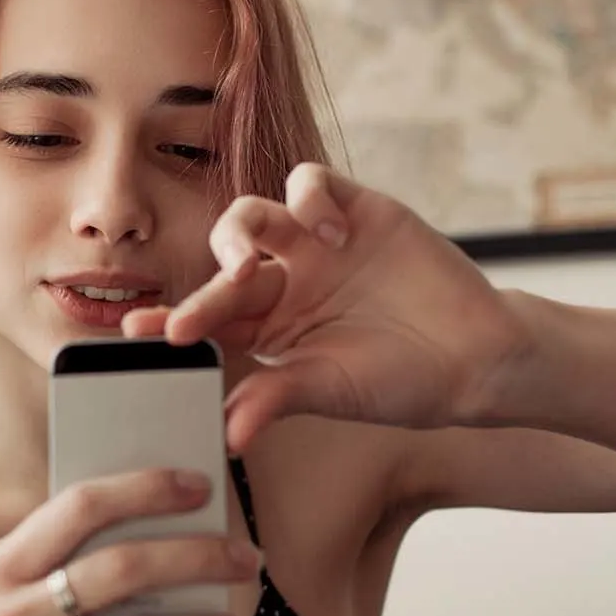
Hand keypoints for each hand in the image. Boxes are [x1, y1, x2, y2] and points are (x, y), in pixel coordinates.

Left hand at [123, 163, 535, 450]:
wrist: (478, 357)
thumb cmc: (405, 383)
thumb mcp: (333, 392)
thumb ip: (277, 398)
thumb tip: (227, 434)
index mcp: (270, 328)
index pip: (208, 318)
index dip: (173, 320)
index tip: (137, 332)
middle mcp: (286, 281)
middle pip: (225, 267)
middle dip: (205, 289)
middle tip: (196, 317)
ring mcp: (317, 243)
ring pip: (252, 215)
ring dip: (239, 233)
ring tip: (253, 265)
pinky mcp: (355, 208)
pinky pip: (308, 182)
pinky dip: (308, 197)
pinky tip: (330, 231)